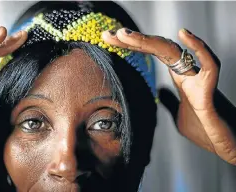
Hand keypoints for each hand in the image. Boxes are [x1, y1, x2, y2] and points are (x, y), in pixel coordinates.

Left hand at [102, 28, 235, 164]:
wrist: (226, 146)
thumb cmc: (205, 130)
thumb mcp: (178, 114)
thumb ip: (168, 100)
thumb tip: (159, 91)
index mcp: (179, 78)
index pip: (152, 54)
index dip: (131, 45)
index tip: (109, 39)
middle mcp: (188, 74)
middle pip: (158, 49)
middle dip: (132, 40)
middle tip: (107, 34)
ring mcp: (198, 80)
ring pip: (175, 52)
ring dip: (149, 42)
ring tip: (126, 34)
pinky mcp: (210, 91)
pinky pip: (209, 65)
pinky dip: (199, 48)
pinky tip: (184, 34)